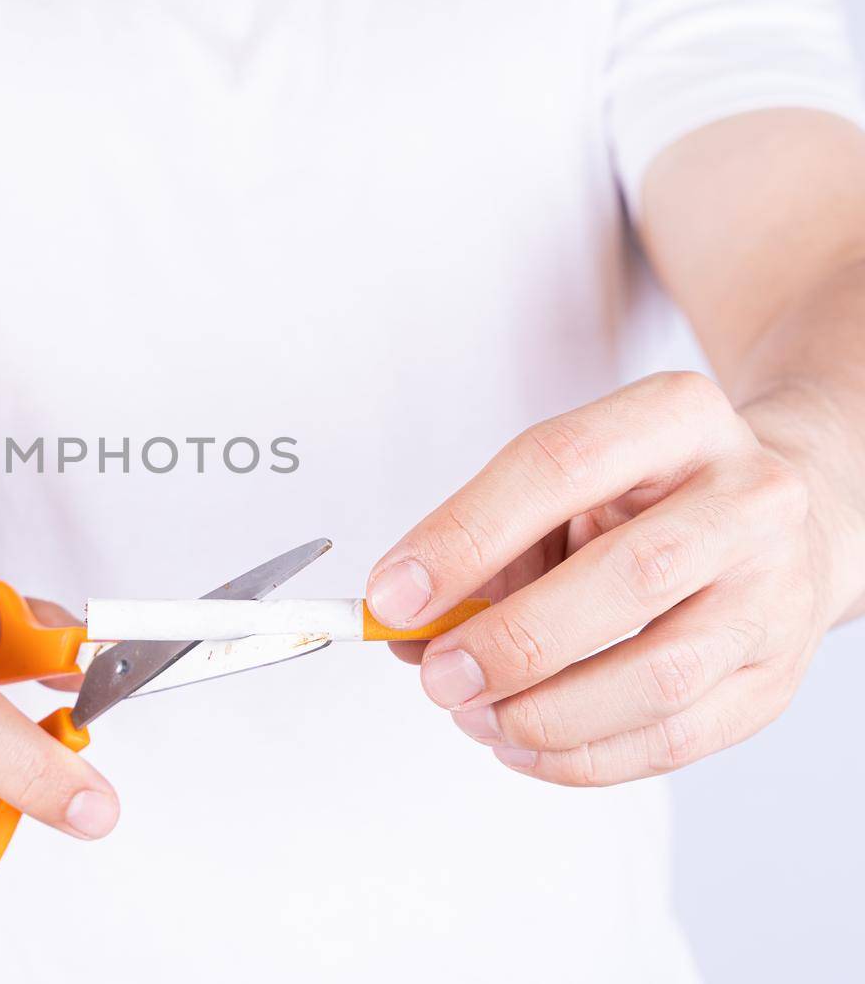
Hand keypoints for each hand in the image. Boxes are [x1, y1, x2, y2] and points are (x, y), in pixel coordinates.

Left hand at [365, 371, 835, 785]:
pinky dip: (581, 756)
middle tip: (439, 675)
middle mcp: (749, 498)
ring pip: (662, 676)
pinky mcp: (777, 677)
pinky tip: (520, 744)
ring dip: (546, 713)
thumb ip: (486, 546)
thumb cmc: (648, 498)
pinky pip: (676, 740)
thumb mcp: (567, 485)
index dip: (467, 535)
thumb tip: (404, 627)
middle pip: (630, 577)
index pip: (561, 465)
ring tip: (474, 714)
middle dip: (514, 640)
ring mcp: (775, 591)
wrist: (778, 520)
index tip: (395, 595)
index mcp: (679, 418)